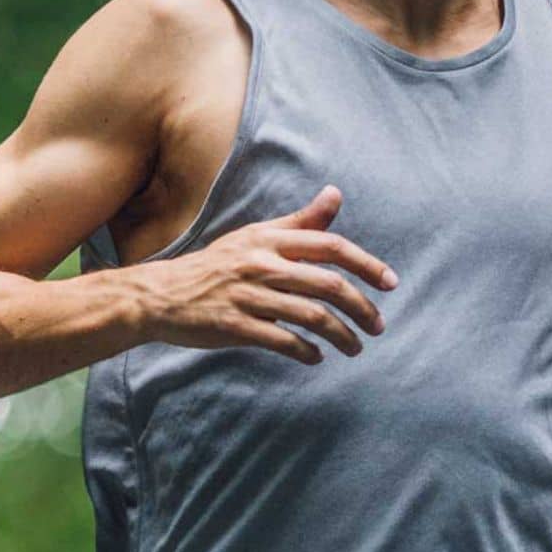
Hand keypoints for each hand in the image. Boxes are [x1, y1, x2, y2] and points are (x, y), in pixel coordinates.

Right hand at [141, 185, 397, 364]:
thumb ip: (300, 221)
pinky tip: (316, 357)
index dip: (366, 264)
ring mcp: (247, 296)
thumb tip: (336, 194)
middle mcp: (261, 264)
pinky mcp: (234, 326)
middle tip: (378, 326)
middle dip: (362, 308)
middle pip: (328, 285)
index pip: (330, 246)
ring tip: (355, 348)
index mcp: (269, 240)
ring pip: (311, 316)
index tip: (391, 283)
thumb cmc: (216, 265)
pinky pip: (282, 341)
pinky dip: (306, 351)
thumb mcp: (256, 236)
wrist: (161, 295)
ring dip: (341, 336)